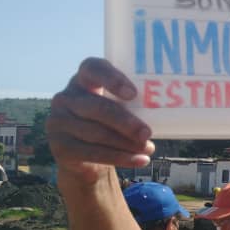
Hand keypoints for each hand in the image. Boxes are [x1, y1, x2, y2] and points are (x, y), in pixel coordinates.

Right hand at [46, 58, 153, 182]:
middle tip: (148, 133)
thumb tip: (171, 107)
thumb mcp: (118, 109)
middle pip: (97, 108)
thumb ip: (132, 104)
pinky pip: (92, 153)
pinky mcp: (58, 146)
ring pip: (96, 133)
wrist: (85, 155)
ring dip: (126, 144)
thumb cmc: (109, 123)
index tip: (133, 94)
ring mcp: (58, 122)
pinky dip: (119, 158)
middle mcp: (65, 98)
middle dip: (125, 122)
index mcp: (83, 80)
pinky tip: (139, 160)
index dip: (112, 79)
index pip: (92, 68)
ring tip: (149, 149)